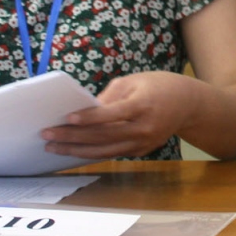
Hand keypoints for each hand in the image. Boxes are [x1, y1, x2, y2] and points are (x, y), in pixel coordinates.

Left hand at [42, 72, 197, 158]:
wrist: (189, 105)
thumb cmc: (159, 86)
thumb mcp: (135, 81)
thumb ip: (110, 96)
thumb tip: (83, 111)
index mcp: (143, 105)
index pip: (112, 114)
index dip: (89, 117)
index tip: (67, 117)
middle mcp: (144, 128)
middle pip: (103, 136)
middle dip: (72, 136)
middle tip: (46, 134)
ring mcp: (143, 143)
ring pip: (104, 151)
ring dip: (76, 150)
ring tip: (53, 147)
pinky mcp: (141, 151)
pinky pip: (112, 154)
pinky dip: (90, 153)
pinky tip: (72, 150)